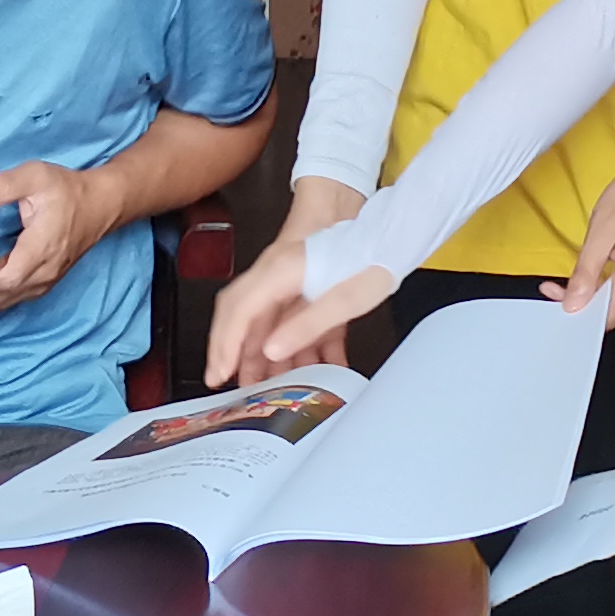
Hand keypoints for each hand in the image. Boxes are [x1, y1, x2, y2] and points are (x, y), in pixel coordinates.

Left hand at [0, 159, 109, 316]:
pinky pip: (10, 301)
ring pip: (2, 304)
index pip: (5, 280)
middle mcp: (43, 273)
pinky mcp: (42, 284)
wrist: (101, 206)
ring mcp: (44, 282)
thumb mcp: (37, 176)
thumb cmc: (68, 191)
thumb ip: (5, 184)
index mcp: (41, 249)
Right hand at [208, 178, 363, 383]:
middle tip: (237, 387)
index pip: (238, 311)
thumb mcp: (345, 298)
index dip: (225, 345)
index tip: (220, 374)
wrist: (394, 227)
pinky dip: (304, 346)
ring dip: (271, 356)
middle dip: (238, 354)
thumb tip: (272, 351)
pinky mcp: (314, 288)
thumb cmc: (372, 252)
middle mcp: (279, 274)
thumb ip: (306, 326)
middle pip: (245, 317)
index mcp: (281, 271)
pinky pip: (298, 320)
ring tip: (272, 386)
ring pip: (271, 322)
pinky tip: (318, 368)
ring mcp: (295, 281)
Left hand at [546, 155, 614, 325]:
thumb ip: (587, 272)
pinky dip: (608, 289)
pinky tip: (592, 276)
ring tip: (571, 280)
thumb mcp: (600, 230)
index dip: (580, 314)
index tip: (557, 299)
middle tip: (556, 287)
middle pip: (613, 312)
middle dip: (583, 305)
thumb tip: (573, 304)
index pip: (607, 315)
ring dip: (594, 297)